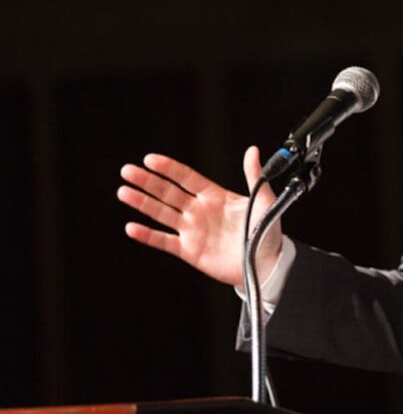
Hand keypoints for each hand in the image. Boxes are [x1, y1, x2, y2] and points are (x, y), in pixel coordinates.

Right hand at [117, 146, 280, 286]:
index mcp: (215, 196)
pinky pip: (164, 242)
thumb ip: (254, 175)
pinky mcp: (190, 250)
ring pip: (162, 213)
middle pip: (168, 192)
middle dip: (148, 181)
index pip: (187, 178)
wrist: (267, 263)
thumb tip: (252, 151)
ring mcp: (193, 230)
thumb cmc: (267, 229)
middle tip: (128, 171)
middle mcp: (199, 211)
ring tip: (124, 192)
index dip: (169, 168)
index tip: (151, 159)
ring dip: (142, 203)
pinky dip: (148, 236)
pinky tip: (132, 227)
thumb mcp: (263, 199)